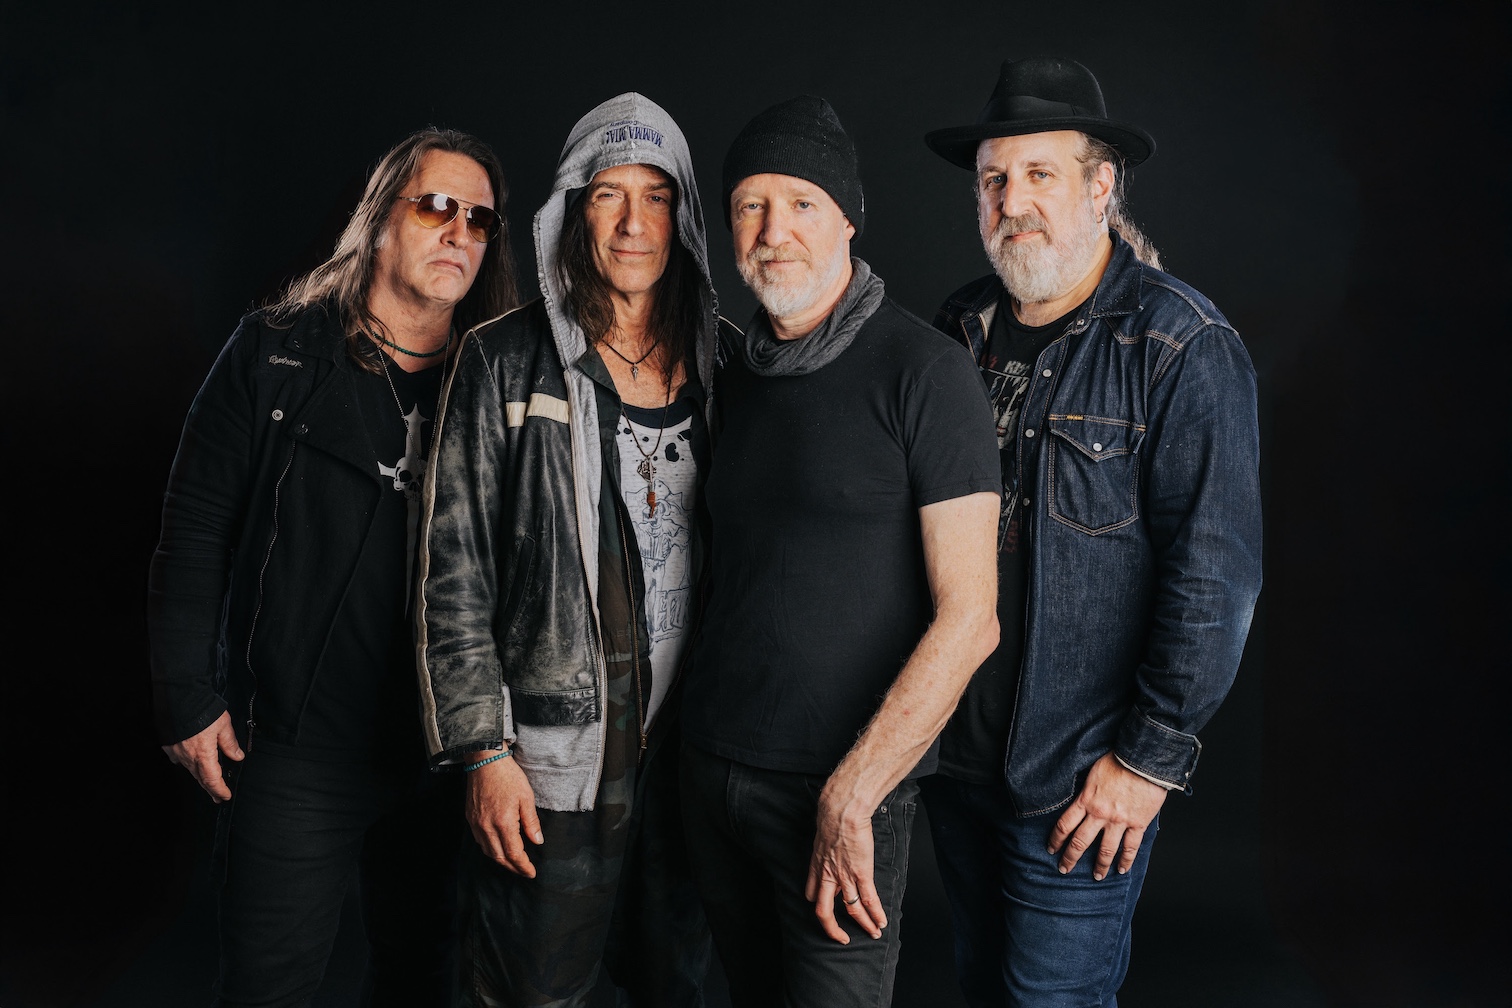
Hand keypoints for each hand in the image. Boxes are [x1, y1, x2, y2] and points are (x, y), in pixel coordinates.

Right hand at [162, 710, 242, 802]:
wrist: (179, 699)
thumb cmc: (202, 710)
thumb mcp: (223, 726)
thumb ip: (230, 743)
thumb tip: (237, 756)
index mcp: (204, 755)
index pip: (213, 780)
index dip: (219, 790)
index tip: (225, 796)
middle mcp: (188, 757)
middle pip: (201, 778)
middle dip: (211, 789)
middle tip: (217, 796)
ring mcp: (177, 752)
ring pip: (190, 769)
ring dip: (199, 777)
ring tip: (206, 783)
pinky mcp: (169, 746)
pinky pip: (178, 759)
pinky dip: (186, 763)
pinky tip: (190, 763)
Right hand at [465, 753, 543, 877]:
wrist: (484, 761)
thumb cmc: (508, 776)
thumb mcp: (526, 797)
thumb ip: (531, 822)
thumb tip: (537, 841)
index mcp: (503, 822)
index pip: (514, 853)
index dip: (523, 866)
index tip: (531, 873)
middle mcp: (487, 826)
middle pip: (499, 857)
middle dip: (513, 867)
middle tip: (524, 871)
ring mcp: (476, 823)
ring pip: (488, 851)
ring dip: (501, 860)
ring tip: (513, 862)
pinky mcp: (470, 818)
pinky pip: (480, 841)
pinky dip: (490, 849)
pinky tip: (499, 847)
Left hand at [805, 791, 885, 943]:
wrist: (842, 810)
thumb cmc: (833, 816)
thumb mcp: (822, 835)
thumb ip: (825, 847)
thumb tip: (831, 845)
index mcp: (816, 867)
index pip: (811, 894)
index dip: (818, 903)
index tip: (827, 907)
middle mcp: (827, 876)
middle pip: (823, 913)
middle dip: (832, 930)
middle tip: (842, 938)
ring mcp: (844, 877)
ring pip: (851, 910)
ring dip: (864, 925)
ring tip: (874, 934)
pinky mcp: (861, 873)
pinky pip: (868, 900)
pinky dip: (875, 914)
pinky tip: (881, 922)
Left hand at [1048, 752, 1167, 879]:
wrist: (1142, 759)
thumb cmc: (1118, 759)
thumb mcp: (1092, 772)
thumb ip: (1086, 789)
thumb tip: (1080, 798)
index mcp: (1086, 800)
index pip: (1064, 825)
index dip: (1056, 839)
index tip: (1051, 849)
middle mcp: (1100, 814)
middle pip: (1080, 841)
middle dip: (1070, 858)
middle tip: (1064, 869)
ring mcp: (1119, 821)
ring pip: (1106, 849)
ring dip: (1100, 865)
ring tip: (1097, 876)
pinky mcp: (1138, 823)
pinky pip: (1131, 847)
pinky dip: (1126, 860)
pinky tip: (1122, 869)